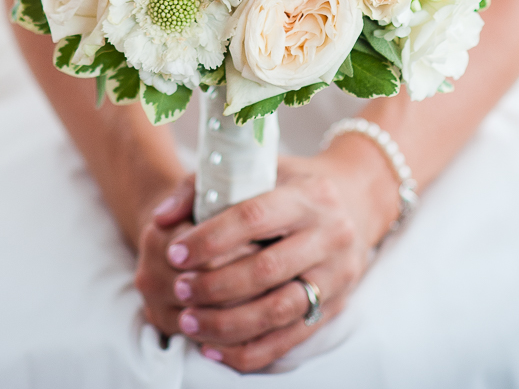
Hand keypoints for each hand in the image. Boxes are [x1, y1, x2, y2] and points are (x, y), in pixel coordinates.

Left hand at [135, 145, 399, 372]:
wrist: (357, 200)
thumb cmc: (293, 182)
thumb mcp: (259, 168)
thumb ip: (204, 186)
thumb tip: (161, 217)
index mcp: (307, 196)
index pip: (254, 218)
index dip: (211, 238)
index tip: (175, 251)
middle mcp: (329, 236)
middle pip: (266, 270)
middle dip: (215, 285)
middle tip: (178, 290)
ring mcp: (336, 276)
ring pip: (279, 311)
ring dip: (228, 324)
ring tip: (188, 322)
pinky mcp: (335, 307)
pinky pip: (290, 339)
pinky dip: (250, 349)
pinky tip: (214, 348)